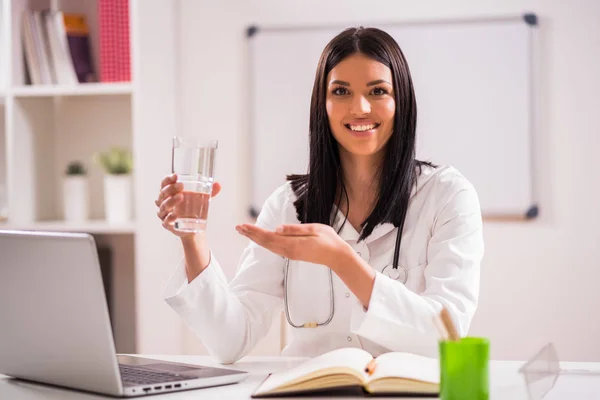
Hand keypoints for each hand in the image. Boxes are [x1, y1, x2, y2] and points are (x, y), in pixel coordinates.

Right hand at [155, 173, 221, 237]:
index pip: (164, 184)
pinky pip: (166, 221)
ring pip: (163, 206)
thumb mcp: (201, 198)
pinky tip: (176, 214)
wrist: (193, 227)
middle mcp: (164, 202)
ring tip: (181, 197)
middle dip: (171, 188)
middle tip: (181, 186)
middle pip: (163, 193)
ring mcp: (165, 214)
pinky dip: (170, 217)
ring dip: (171, 201)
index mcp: (170, 193)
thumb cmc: (193, 208)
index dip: (168, 179)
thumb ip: (209, 191)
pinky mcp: (168, 225)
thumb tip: (219, 185)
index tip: (176, 176)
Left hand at [235, 223, 352, 269]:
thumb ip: (294, 230)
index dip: (255, 231)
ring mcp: (290, 254)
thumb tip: (277, 228)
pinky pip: (275, 248)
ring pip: (269, 246)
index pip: (268, 237)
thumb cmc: (328, 241)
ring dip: (256, 238)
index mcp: (292, 244)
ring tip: (245, 232)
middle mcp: (288, 251)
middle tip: (238, 227)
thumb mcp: (313, 230)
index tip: (243, 225)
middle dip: (251, 234)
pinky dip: (265, 242)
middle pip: (265, 242)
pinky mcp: (293, 254)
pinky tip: (261, 238)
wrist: (337, 256)